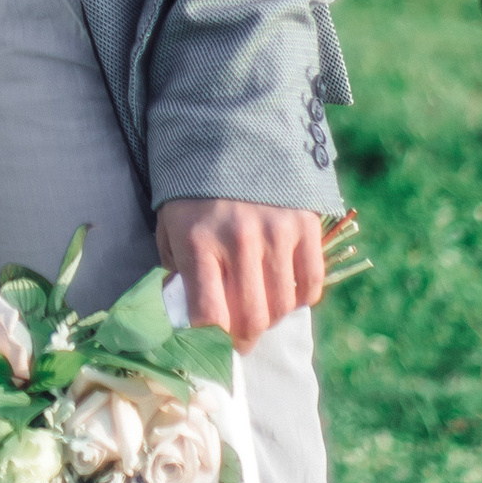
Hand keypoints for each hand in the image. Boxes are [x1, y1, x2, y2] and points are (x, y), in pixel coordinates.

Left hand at [156, 198, 326, 349]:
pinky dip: (299, 298)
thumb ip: (177, 272)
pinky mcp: (306, 224)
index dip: (212, 344)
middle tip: (238, 340)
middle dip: (244, 340)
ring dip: (271, 319)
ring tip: (258, 308)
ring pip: (282, 307)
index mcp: (198, 242)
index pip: (210, 317)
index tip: (211, 349)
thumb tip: (187, 318)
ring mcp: (277, 232)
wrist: (230, 133)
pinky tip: (283, 289)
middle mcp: (239, 240)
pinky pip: (311, 283)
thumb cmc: (193, 191)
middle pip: (251, 319)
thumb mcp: (170, 227)